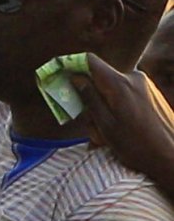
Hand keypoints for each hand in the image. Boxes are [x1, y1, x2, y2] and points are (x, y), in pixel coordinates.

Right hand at [76, 57, 173, 188]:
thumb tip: (75, 77)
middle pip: (100, 78)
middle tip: (88, 124)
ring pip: (112, 89)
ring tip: (106, 135)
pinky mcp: (152, 94)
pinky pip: (126, 94)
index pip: (89, 60)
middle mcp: (134, 78)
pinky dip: (117, 109)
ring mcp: (146, 86)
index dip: (70, 65)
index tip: (59, 76)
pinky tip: (120, 131)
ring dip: (104, 108)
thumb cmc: (138, 147)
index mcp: (120, 84)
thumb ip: (89, 98)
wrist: (173, 160)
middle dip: (90, 98)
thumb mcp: (105, 126)